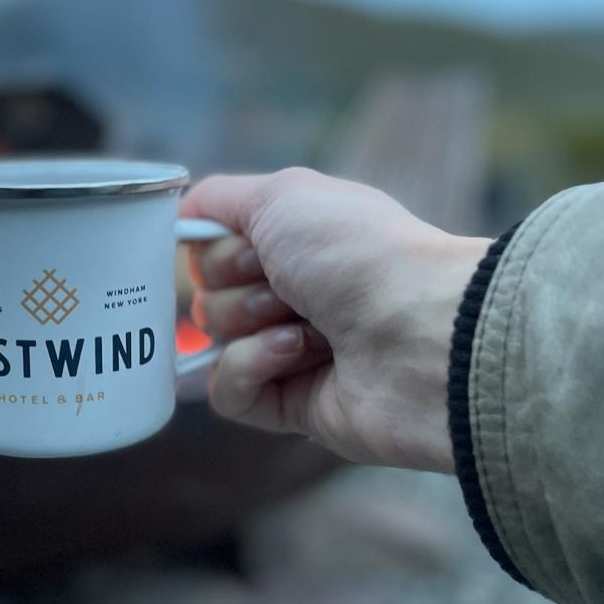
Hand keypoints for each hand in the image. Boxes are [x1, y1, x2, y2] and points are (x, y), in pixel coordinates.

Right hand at [181, 168, 489, 472]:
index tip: (252, 246)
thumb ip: (220, 198)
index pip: (214, 249)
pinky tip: (298, 356)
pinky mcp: (294, 407)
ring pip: (216, 340)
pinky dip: (251, 369)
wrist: (422, 334)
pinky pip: (228, 393)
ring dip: (253, 325)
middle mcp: (296, 293)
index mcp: (297, 242)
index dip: (220, 248)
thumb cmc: (359, 254)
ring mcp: (294, 352)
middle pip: (209, 294)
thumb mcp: (283, 196)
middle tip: (288, 286)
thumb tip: (182, 214)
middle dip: (240, 287)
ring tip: (311, 327)